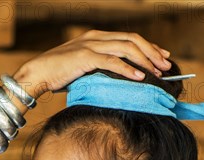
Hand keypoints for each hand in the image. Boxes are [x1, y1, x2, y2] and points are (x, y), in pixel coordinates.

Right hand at [12, 30, 171, 98]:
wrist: (36, 73)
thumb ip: (99, 67)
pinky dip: (128, 69)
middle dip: (152, 52)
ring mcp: (90, 45)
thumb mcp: (83, 67)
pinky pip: (112, 61)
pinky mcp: (84, 57)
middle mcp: (96, 36)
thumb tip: (118, 79)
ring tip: (157, 73)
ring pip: (126, 48)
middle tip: (166, 65)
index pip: (129, 37)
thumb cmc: (58, 74)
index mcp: (96, 36)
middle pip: (132, 40)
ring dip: (145, 61)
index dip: (148, 46)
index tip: (163, 56)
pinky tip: (140, 77)